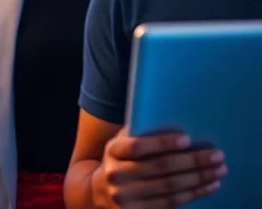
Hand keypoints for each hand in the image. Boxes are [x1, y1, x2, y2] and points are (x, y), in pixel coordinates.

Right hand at [91, 128, 226, 207]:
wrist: (101, 191)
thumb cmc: (122, 160)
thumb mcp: (122, 143)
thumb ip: (140, 133)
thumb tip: (174, 120)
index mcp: (112, 151)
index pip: (138, 146)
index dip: (162, 143)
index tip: (186, 138)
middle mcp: (115, 174)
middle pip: (160, 168)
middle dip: (192, 161)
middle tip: (217, 155)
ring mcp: (124, 196)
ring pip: (169, 187)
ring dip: (198, 179)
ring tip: (219, 170)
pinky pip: (171, 203)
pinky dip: (194, 194)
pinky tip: (210, 186)